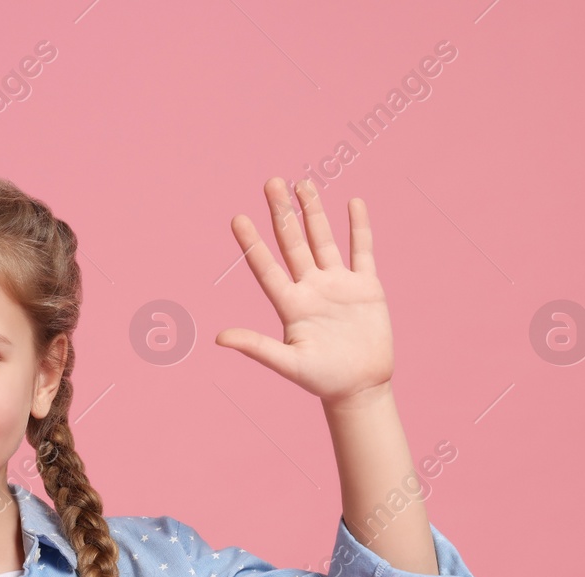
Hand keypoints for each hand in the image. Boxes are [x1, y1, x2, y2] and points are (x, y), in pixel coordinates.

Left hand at [215, 178, 393, 406]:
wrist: (361, 387)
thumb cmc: (322, 380)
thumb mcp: (287, 363)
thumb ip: (256, 347)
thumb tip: (219, 338)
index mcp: (290, 305)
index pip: (265, 267)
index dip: (251, 243)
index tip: (237, 217)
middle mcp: (311, 289)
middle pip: (292, 243)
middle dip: (281, 213)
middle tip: (270, 181)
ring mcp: (338, 285)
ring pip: (323, 240)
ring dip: (313, 212)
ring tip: (303, 183)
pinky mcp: (366, 287)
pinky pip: (362, 250)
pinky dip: (359, 227)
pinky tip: (353, 203)